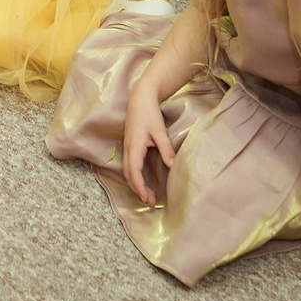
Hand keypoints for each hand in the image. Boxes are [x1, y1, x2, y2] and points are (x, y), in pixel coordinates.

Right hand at [122, 79, 177, 204]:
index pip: (134, 172)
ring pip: (127, 171)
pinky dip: (134, 176)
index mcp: (134, 146)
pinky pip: (129, 165)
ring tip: (148, 195)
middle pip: (128, 175)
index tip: (148, 199)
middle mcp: (128, 149)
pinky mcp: (130, 145)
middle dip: (138, 190)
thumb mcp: (159, 131)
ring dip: (136, 184)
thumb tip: (172, 165)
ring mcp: (127, 147)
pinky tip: (142, 181)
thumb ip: (165, 148)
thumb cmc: (149, 113)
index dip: (140, 187)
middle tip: (151, 202)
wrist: (140, 98)